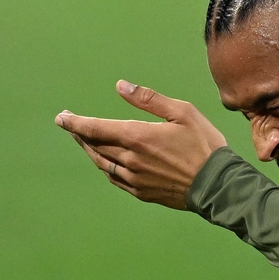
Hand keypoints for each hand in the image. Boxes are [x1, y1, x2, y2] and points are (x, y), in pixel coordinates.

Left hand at [55, 80, 226, 209]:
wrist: (217, 185)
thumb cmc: (204, 145)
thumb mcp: (182, 112)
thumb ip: (149, 99)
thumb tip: (120, 87)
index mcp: (137, 137)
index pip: (94, 128)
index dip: (75, 123)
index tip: (61, 117)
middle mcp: (130, 159)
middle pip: (94, 145)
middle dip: (80, 134)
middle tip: (70, 124)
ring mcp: (134, 178)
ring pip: (101, 163)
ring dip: (89, 150)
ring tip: (83, 141)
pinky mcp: (142, 192)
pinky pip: (114, 178)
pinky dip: (104, 167)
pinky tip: (105, 162)